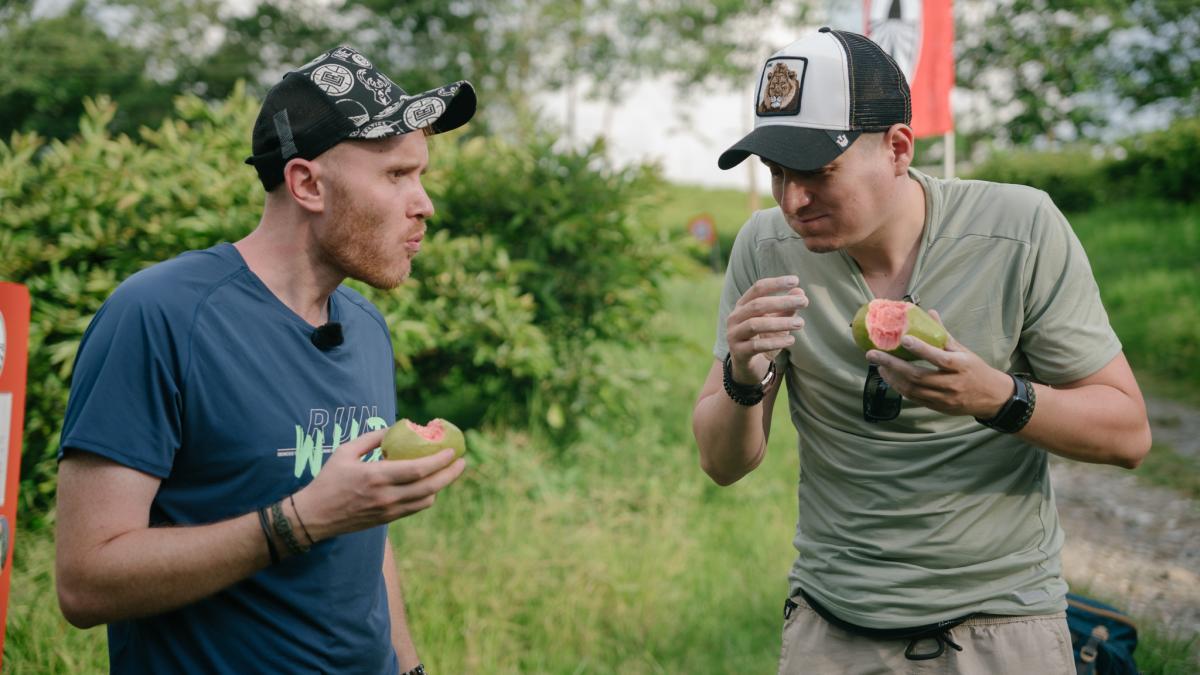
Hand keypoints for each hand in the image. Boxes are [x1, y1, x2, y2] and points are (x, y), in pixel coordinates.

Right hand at [292, 428, 465, 542]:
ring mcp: (388, 511)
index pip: (418, 470)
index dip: (439, 461)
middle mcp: (386, 496)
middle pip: (430, 488)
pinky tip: (428, 484)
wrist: (315, 516)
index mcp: (376, 476)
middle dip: (450, 474)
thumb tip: (394, 428)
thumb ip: (371, 438)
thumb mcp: (345, 451)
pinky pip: (415, 508)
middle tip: (461, 462)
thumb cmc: (329, 480)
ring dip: (440, 486)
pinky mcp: (387, 520)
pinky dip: (426, 496)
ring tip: (446, 472)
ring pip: (426, 501)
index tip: (452, 450)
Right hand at [726, 276, 807, 383]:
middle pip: (757, 305)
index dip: (776, 283)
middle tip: (804, 302)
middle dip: (782, 302)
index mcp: (743, 305)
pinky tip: (791, 340)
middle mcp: (735, 317)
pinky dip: (775, 342)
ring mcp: (734, 335)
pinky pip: (757, 346)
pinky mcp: (738, 352)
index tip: (795, 280)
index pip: (758, 288)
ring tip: (801, 323)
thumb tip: (800, 292)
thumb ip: (787, 308)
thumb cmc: (764, 337)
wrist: (749, 365)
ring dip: (780, 323)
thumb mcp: (777, 321)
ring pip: (755, 324)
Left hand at [865, 309, 1012, 417]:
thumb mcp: (964, 350)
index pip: (938, 357)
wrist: (991, 397)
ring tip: (879, 365)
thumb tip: (929, 312)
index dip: (921, 349)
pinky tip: (890, 378)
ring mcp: (944, 398)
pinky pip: (914, 398)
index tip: (903, 339)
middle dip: (892, 365)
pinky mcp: (937, 407)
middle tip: (873, 354)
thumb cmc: (975, 369)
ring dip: (892, 377)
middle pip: (918, 376)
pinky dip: (899, 388)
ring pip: (912, 389)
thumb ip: (943, 334)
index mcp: (960, 365)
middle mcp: (951, 383)